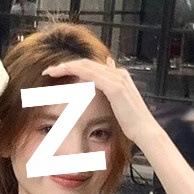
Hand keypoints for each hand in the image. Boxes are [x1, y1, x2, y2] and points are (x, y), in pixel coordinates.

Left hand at [41, 57, 157, 145]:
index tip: (58, 73)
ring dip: (66, 66)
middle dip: (66, 65)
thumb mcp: (120, 104)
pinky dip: (75, 71)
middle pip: (86, 63)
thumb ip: (112, 89)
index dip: (74, 67)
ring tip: (51, 70)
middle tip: (49, 70)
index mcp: (119, 76)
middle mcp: (118, 73)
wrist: (144, 130)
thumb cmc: (133, 122)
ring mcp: (117, 79)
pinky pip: (91, 74)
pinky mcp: (115, 87)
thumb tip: (106, 76)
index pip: (91, 67)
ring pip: (86, 65)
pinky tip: (63, 73)